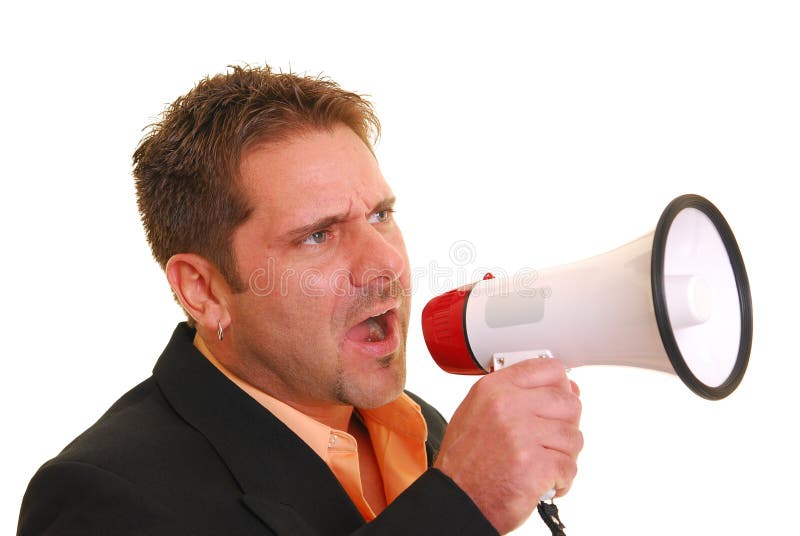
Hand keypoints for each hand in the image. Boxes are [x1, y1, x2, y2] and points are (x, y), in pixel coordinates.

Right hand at [434, 357, 582, 533]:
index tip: (561, 398)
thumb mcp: (476, 411)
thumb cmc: (464, 461)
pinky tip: (543, 482)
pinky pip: (570, 466)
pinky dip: (562, 480)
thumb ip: (514, 394)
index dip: (562, 385)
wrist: (455, 501)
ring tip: (543, 464)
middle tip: (551, 440)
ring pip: (573, 437)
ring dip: (563, 455)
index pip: (548, 368)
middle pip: (568, 403)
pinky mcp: (535, 465)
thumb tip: (562, 389)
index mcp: (493, 389)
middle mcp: (506, 406)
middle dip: (566, 425)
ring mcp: (522, 435)